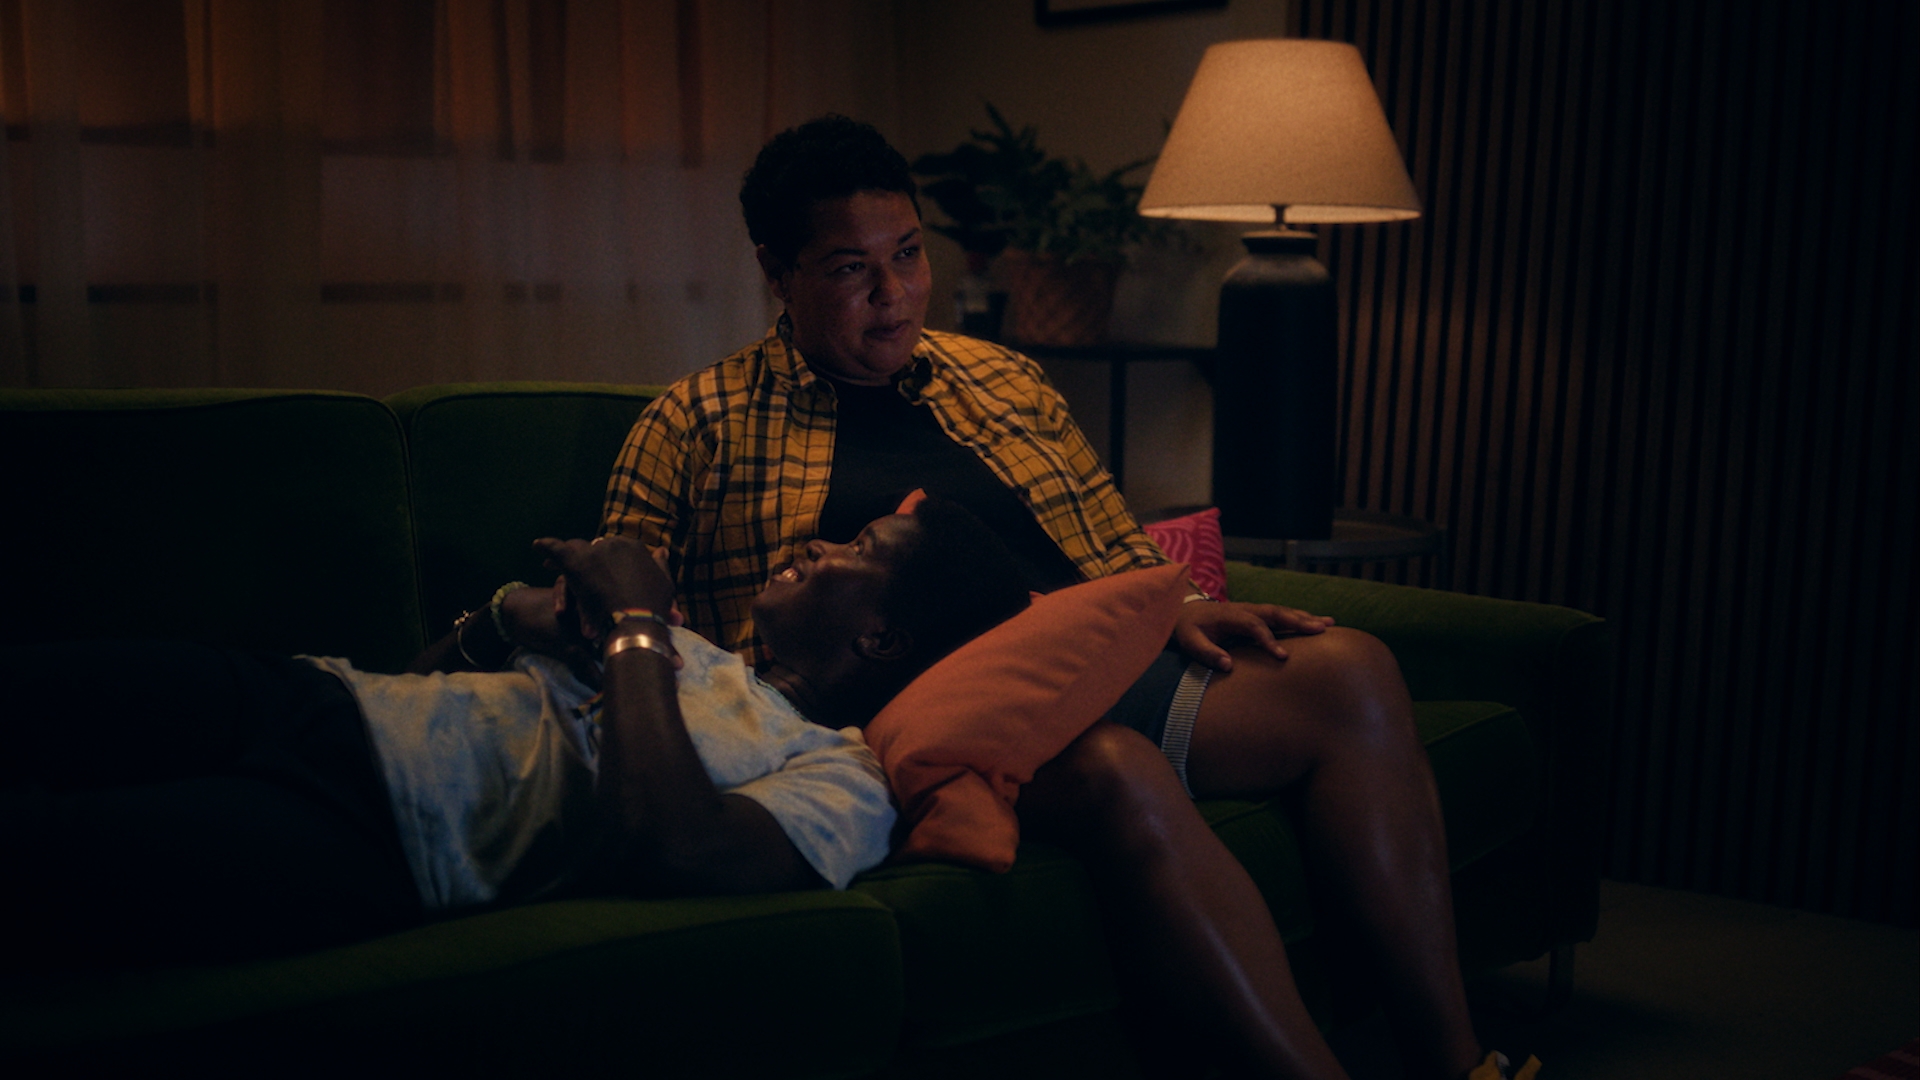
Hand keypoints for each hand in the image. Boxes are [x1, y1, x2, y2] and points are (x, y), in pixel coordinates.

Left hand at [533, 536, 675, 642]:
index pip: (616, 549)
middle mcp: (615, 544)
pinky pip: (557, 549)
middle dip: (586, 558)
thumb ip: (660, 566)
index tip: (600, 569)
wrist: (638, 622)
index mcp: (635, 548)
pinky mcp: (578, 562)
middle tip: (576, 569)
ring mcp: (596, 551)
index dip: (606, 559)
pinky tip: (538, 546)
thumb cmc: (653, 609)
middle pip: (595, 548)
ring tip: (550, 563)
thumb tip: (660, 550)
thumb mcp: (664, 586)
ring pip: (576, 548)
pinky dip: (547, 547)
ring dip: (565, 554)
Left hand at [1170, 600, 1335, 671]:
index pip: (1253, 625)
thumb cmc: (1189, 630)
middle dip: (1298, 621)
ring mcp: (1253, 610)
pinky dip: (1301, 617)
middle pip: (1275, 612)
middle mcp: (1245, 609)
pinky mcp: (1258, 615)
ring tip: (1329, 624)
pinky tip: (1319, 624)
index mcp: (1229, 616)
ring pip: (1283, 611)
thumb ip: (1207, 653)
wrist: (1186, 612)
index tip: (1283, 656)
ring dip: (1306, 617)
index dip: (1268, 639)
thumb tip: (1228, 666)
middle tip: (1320, 630)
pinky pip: (1282, 615)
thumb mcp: (1190, 643)